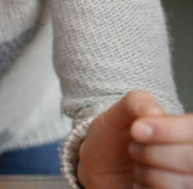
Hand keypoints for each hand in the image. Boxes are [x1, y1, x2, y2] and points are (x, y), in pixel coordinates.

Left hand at [78, 90, 192, 187]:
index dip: (168, 131)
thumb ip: (135, 103)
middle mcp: (191, 155)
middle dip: (151, 153)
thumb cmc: (112, 138)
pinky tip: (139, 184)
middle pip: (189, 159)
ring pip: (183, 182)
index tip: (137, 131)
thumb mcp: (117, 114)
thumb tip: (156, 112)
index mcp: (186, 131)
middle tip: (133, 149)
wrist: (99, 169)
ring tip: (137, 167)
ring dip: (149, 174)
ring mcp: (187, 180)